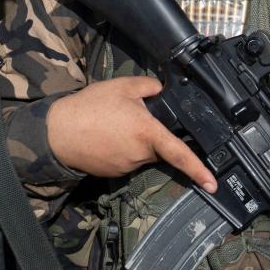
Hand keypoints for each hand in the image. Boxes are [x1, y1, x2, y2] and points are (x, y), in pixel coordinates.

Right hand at [46, 76, 216, 192]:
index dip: (199, 170)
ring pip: (142, 154)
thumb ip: (150, 86)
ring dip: (135, 142)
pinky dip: (122, 150)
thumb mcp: (123, 86)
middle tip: (131, 118)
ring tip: (114, 125)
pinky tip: (107, 137)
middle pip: (159, 148)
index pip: (180, 154)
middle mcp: (140, 154)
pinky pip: (127, 161)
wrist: (56, 132)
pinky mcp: (113, 173)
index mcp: (148, 133)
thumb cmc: (90, 107)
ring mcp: (126, 167)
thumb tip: (164, 89)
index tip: (213, 183)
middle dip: (153, 135)